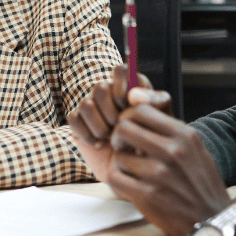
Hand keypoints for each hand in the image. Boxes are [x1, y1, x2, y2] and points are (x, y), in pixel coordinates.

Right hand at [67, 64, 171, 181]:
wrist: (134, 166)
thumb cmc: (151, 139)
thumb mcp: (162, 119)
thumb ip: (156, 102)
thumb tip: (133, 95)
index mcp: (129, 84)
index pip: (120, 69)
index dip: (122, 89)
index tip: (128, 107)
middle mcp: (108, 91)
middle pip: (99, 88)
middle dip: (111, 113)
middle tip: (119, 129)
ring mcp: (91, 105)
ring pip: (86, 104)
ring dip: (100, 126)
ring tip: (111, 138)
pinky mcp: (78, 120)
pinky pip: (73, 119)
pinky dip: (87, 134)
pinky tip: (99, 143)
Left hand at [107, 104, 231, 235]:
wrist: (213, 221)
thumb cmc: (202, 184)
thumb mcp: (195, 150)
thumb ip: (171, 132)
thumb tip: (139, 110)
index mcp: (184, 135)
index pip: (141, 110)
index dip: (128, 117)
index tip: (129, 129)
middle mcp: (172, 150)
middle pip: (124, 128)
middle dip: (118, 137)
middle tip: (123, 148)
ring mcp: (159, 173)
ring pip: (118, 155)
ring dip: (120, 163)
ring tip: (132, 171)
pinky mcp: (148, 195)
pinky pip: (115, 178)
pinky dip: (117, 180)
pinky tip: (128, 184)